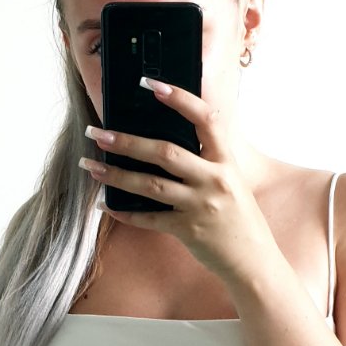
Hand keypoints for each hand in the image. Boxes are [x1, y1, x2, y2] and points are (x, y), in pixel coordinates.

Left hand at [81, 77, 275, 289]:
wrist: (254, 261)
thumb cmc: (239, 219)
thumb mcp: (232, 182)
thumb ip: (206, 161)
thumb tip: (165, 144)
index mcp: (226, 162)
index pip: (205, 119)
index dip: (179, 99)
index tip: (150, 84)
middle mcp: (215, 180)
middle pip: (165, 152)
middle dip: (127, 142)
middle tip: (97, 133)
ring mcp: (201, 206)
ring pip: (150, 185)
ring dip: (116, 175)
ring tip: (91, 166)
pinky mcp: (189, 230)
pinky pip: (149, 219)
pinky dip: (125, 212)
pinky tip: (105, 204)